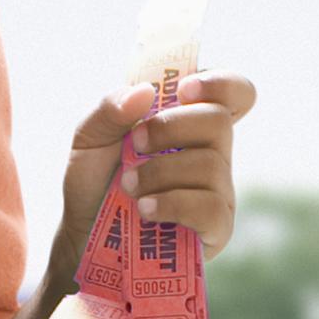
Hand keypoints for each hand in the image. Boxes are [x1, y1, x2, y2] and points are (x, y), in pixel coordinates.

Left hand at [45, 70, 258, 269]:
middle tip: (136, 144)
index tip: (183, 89)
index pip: (234, 91)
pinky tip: (146, 209)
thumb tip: (145, 92)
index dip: (220, 82)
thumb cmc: (95, 183)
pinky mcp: (217, 228)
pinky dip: (173, 204)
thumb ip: (110, 109)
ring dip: (159, 172)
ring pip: (210, 165)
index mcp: (191, 122)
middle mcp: (214, 152)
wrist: (84, 236)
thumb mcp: (89, 138)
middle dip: (171, 128)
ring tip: (128, 187)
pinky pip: (211, 208)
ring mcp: (219, 190)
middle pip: (219, 120)